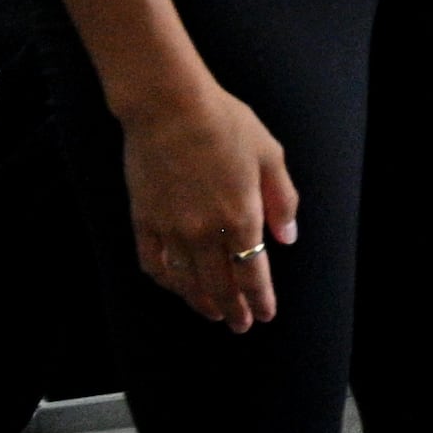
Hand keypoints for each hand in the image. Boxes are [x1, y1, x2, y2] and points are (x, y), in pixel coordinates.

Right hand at [121, 82, 297, 331]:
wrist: (169, 107)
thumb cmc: (226, 124)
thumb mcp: (270, 155)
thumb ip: (282, 200)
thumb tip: (288, 238)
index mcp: (242, 215)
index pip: (253, 271)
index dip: (260, 298)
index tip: (266, 314)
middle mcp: (205, 230)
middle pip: (220, 284)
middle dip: (233, 309)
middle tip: (241, 325)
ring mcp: (171, 228)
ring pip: (186, 281)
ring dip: (200, 302)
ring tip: (212, 314)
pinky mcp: (144, 220)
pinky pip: (153, 263)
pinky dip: (166, 281)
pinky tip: (176, 287)